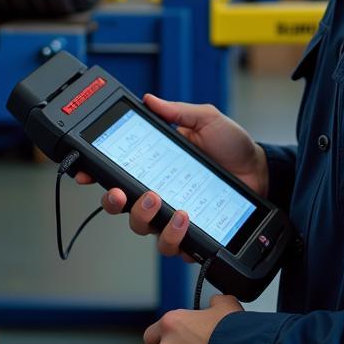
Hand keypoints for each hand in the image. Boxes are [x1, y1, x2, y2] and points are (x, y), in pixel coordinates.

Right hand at [75, 94, 268, 255]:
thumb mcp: (205, 119)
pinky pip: (175, 245)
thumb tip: (150, 99)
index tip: (83, 171)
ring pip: (143, 229)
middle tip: (121, 194)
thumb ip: (178, 111)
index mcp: (155, 165)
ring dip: (144, 218)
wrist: (261, 170)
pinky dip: (175, 236)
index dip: (94, 174)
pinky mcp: (192, 233)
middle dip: (112, 202)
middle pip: (121, 207)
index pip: (117, 172)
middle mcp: (159, 192)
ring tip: (159, 203)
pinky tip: (184, 219)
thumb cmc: (232, 146)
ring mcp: (174, 215)